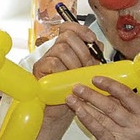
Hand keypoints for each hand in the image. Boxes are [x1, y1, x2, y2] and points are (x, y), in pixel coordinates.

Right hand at [29, 24, 103, 139]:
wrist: (60, 112)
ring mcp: (45, 59)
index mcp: (66, 48)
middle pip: (67, 36)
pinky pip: (53, 62)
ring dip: (74, 62)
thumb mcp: (87, 73)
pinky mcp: (39, 69)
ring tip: (75, 76)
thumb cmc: (72, 93)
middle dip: (81, 51)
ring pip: (61, 49)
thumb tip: (100, 45)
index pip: (69, 27)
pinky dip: (63, 71)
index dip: (81, 29)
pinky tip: (66, 80)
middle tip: (85, 66)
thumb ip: (92, 58)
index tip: (91, 40)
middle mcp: (54, 51)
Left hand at [64, 75, 139, 139]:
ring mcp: (127, 136)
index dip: (111, 85)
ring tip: (72, 97)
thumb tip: (105, 92)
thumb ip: (126, 111)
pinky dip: (87, 118)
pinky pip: (98, 129)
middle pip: (112, 104)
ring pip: (103, 116)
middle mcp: (138, 125)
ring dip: (85, 104)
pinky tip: (77, 111)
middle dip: (92, 94)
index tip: (96, 78)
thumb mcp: (139, 127)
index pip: (128, 94)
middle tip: (78, 86)